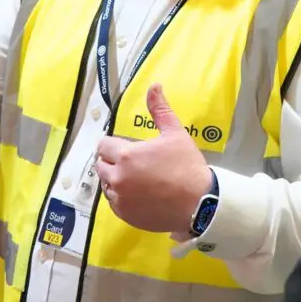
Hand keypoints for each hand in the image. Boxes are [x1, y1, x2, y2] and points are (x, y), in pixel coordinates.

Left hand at [95, 84, 212, 233]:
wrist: (199, 203)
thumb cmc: (186, 166)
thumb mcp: (175, 133)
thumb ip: (160, 109)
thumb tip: (154, 85)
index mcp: (125, 155)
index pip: (103, 145)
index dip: (114, 143)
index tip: (126, 146)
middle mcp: (117, 177)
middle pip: (101, 164)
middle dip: (112, 161)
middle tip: (133, 162)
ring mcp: (120, 199)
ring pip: (106, 184)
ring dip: (115, 179)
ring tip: (136, 178)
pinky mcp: (126, 216)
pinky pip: (114, 203)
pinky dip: (121, 198)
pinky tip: (138, 194)